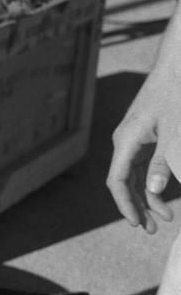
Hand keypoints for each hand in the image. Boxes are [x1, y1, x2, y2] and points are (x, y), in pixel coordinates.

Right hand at [107, 20, 180, 231]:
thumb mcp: (175, 133)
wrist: (178, 66)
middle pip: (125, 182)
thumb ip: (164, 164)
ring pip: (136, 176)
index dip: (126, 205)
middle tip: (152, 229)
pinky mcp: (147, 135)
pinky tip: (165, 193)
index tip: (138, 224)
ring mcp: (136, 139)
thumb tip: (154, 192)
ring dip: (150, 197)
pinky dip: (155, 180)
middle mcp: (126, 142)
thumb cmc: (177, 95)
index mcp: (127, 141)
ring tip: (165, 217)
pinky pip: (146, 164)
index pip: (118, 181)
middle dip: (138, 207)